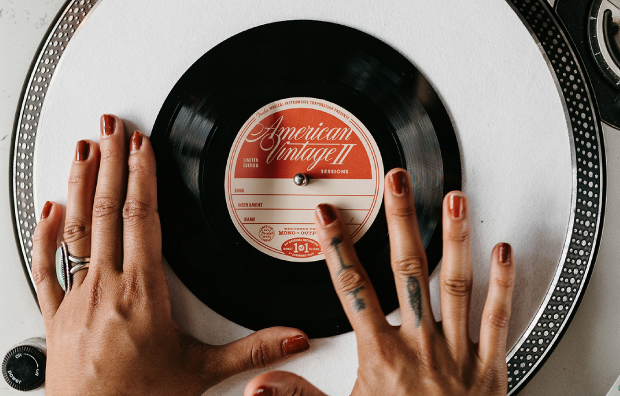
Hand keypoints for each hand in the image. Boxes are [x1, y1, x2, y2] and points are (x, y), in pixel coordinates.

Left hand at [32, 114, 309, 395]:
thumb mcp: (202, 372)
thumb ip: (251, 351)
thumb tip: (291, 337)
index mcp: (142, 292)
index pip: (141, 216)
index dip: (142, 175)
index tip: (142, 145)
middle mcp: (104, 285)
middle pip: (106, 207)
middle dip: (110, 160)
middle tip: (110, 125)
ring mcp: (75, 296)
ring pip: (76, 225)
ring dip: (79, 182)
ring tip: (83, 148)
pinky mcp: (56, 312)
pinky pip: (47, 263)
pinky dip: (46, 231)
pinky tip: (48, 207)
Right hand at [245, 169, 514, 395]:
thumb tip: (260, 387)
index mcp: (381, 355)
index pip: (352, 289)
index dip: (336, 248)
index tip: (328, 216)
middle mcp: (420, 345)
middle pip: (407, 271)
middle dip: (400, 221)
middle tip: (398, 182)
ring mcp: (457, 351)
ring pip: (455, 284)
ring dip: (454, 238)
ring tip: (453, 200)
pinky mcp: (490, 364)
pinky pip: (498, 318)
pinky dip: (502, 283)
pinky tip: (502, 251)